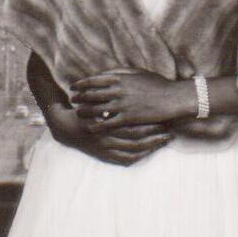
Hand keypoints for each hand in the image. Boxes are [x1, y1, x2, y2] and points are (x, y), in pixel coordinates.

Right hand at [42, 95, 171, 165]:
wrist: (65, 129)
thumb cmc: (84, 109)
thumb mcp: (96, 97)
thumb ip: (112, 86)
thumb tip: (129, 78)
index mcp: (106, 117)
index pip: (133, 119)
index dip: (150, 119)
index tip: (165, 114)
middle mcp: (106, 133)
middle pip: (137, 135)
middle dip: (155, 132)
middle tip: (172, 128)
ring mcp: (106, 146)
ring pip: (134, 148)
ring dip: (153, 145)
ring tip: (168, 139)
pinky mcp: (105, 156)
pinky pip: (127, 159)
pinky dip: (141, 155)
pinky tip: (152, 151)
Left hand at [67, 69, 199, 127]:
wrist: (173, 98)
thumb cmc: (158, 84)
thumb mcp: (139, 72)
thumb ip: (121, 71)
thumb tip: (106, 72)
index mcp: (120, 78)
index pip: (93, 80)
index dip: (81, 83)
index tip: (73, 86)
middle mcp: (118, 91)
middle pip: (91, 94)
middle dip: (79, 97)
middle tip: (72, 100)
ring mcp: (122, 105)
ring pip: (96, 109)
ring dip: (84, 111)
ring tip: (78, 113)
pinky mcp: (128, 118)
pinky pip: (108, 123)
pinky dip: (97, 125)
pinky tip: (90, 127)